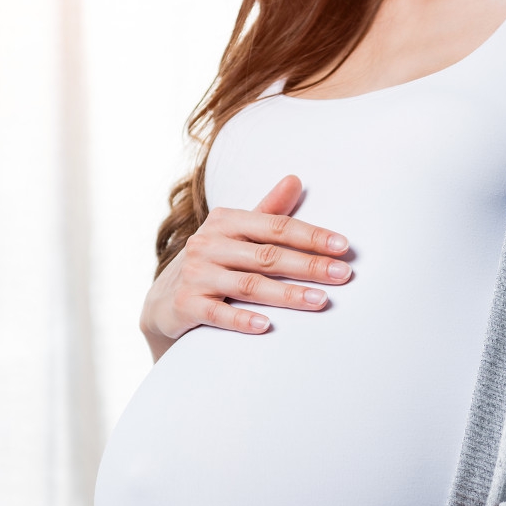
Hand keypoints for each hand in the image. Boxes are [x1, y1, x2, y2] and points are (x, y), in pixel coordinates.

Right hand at [139, 175, 352, 360]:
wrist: (162, 299)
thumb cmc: (211, 261)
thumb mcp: (234, 232)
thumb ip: (268, 211)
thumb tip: (296, 179)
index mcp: (225, 221)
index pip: (276, 226)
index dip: (311, 235)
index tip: (343, 246)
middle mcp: (208, 244)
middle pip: (267, 256)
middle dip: (308, 265)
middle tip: (343, 274)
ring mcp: (196, 275)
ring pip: (249, 285)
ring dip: (287, 294)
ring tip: (320, 300)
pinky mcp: (186, 305)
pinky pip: (218, 314)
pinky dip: (242, 320)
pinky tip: (267, 325)